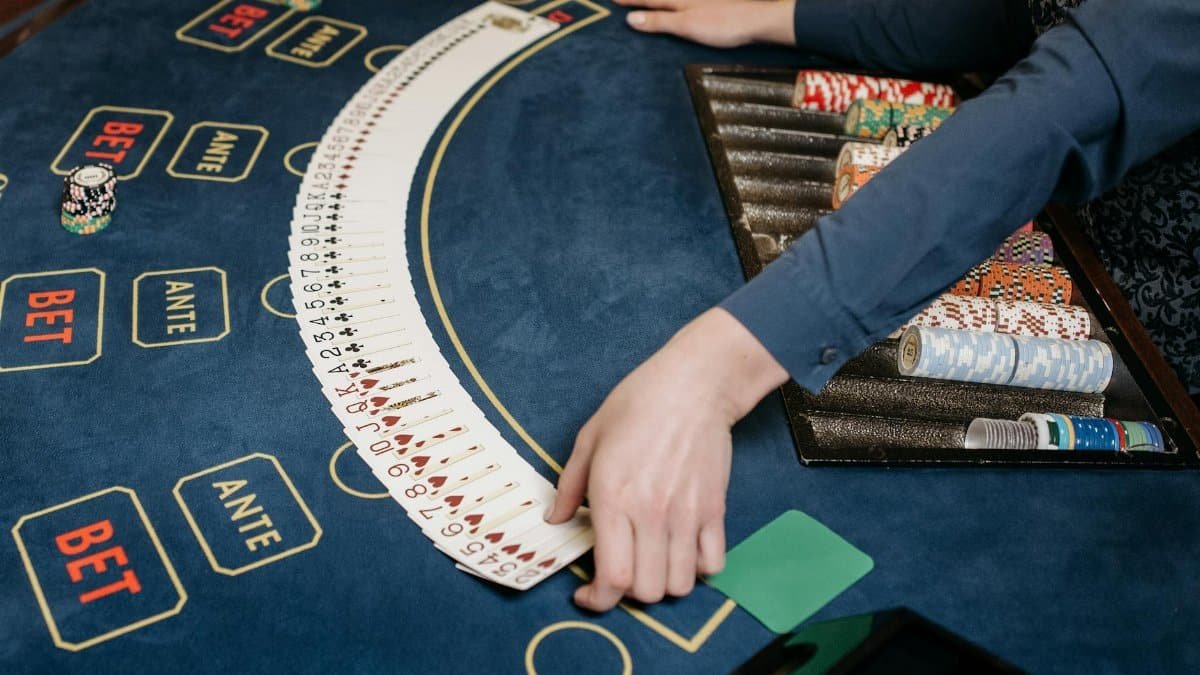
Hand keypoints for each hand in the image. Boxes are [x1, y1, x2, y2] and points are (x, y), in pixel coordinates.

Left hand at [545, 308, 787, 610]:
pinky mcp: (715, 509)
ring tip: (650, 563)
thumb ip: (569, 485)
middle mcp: (652, 514)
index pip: (612, 577)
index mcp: (613, 498)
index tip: (588, 596)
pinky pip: (713, 563)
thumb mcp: (589, 438)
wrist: (694, 385)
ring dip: (662, 583)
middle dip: (627, 593)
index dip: (598, 600)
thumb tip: (556, 520)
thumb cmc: (637, 404)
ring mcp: (687, 515)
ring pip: (680, 584)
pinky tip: (682, 551)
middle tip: (619, 572)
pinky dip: (698, 568)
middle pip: (646, 591)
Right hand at [615, 0, 796, 47]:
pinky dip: (670, 2)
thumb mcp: (685, 26)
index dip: (628, 0)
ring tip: (643, 1)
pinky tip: (673, 5)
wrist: (757, 20)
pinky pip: (680, 1)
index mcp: (676, 0)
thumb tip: (630, 19)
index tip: (611, 0)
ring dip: (654, 0)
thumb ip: (658, 21)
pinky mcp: (709, 3)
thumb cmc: (722, 24)